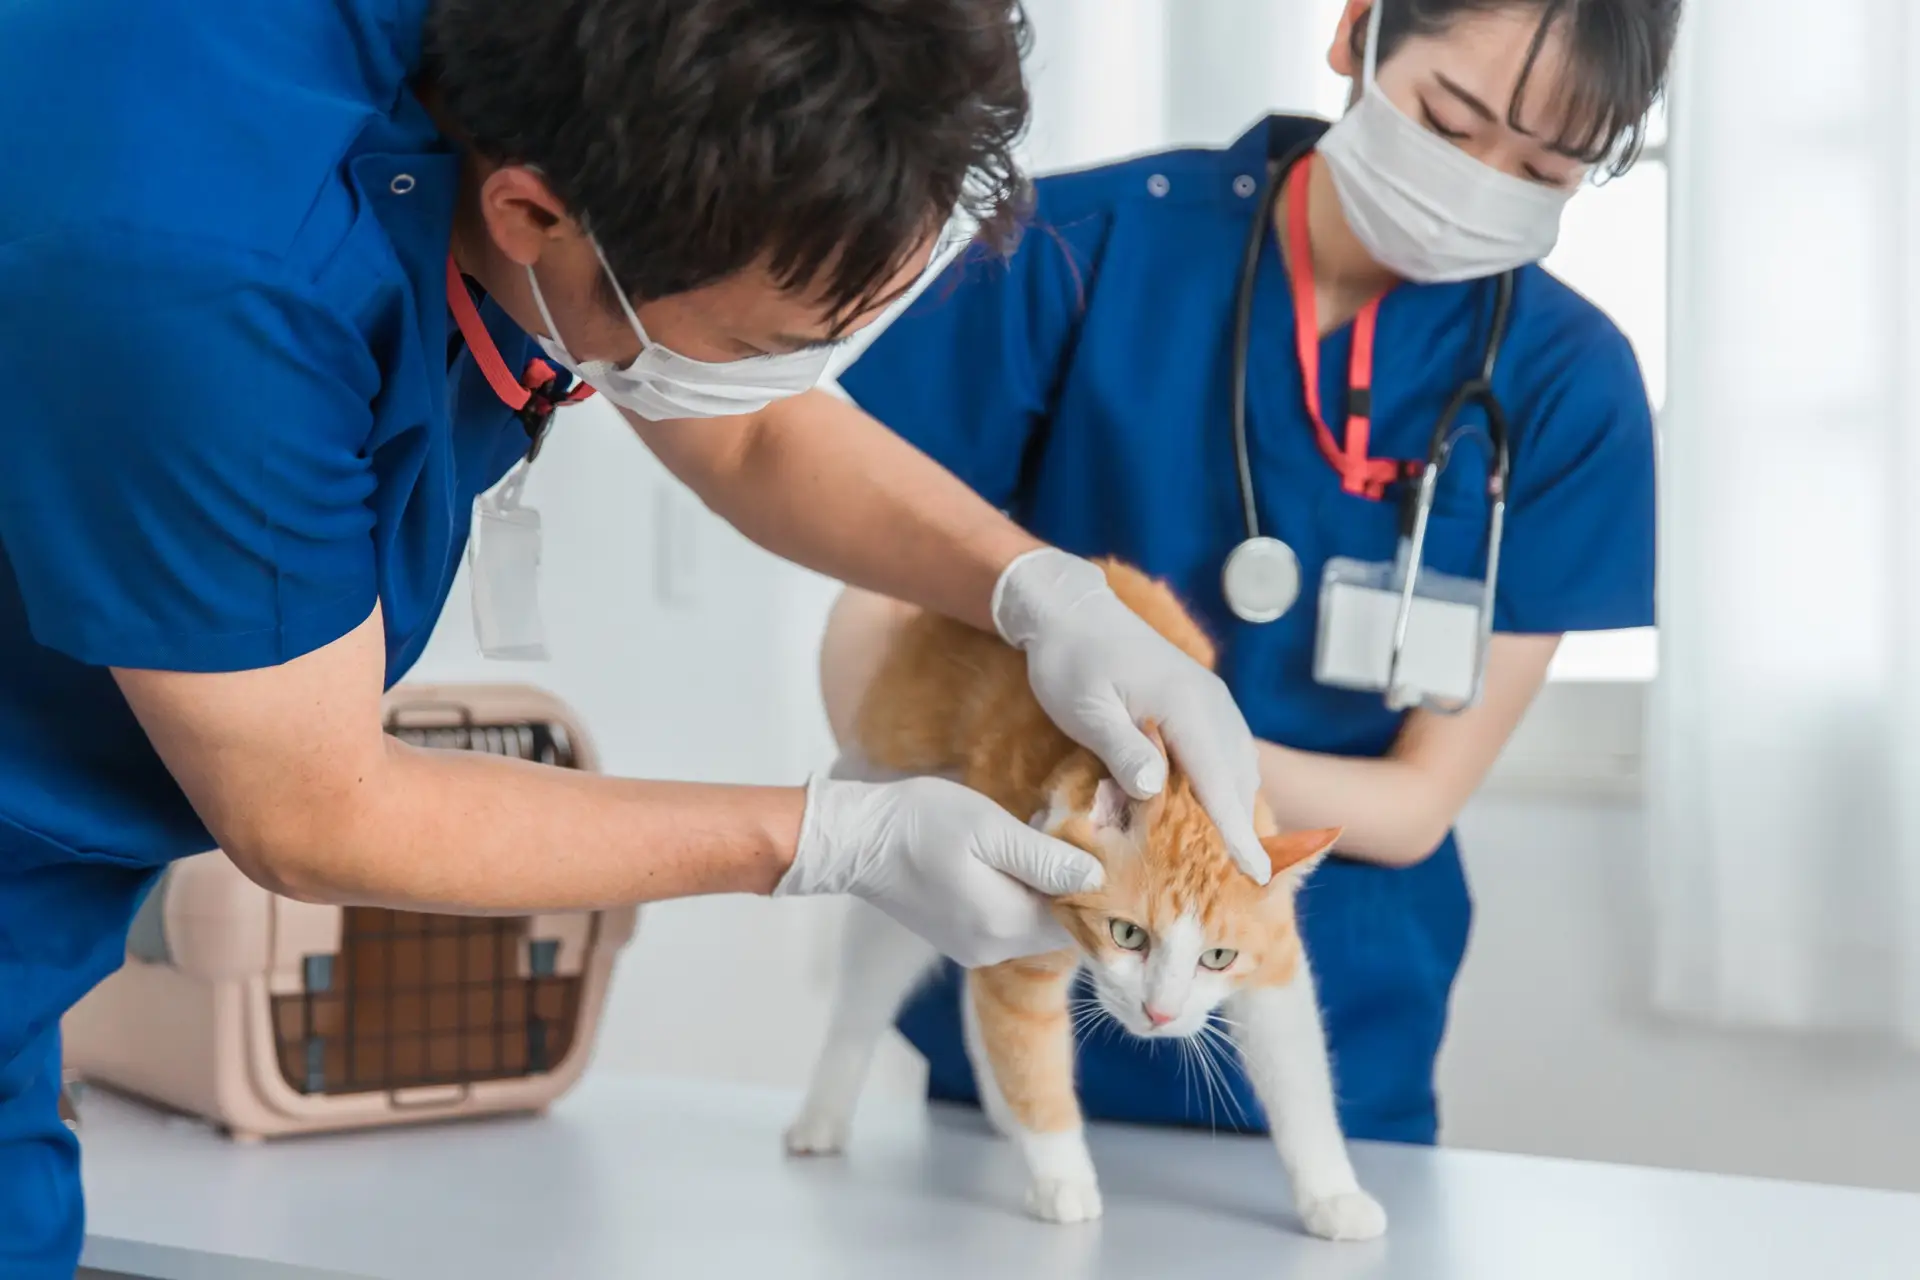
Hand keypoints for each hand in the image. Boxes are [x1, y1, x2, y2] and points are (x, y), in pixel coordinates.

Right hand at [775, 774, 1104, 967]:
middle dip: (1078, 891)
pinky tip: (1020, 861)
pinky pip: (1010, 925)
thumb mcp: (989, 828)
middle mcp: (991, 949)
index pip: (1080, 922)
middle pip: (1060, 928)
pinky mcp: (958, 939)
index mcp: (1004, 924)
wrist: (853, 840)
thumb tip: (1098, 879)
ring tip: (1055, 844)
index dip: (1102, 890)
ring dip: (1051, 893)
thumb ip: (1045, 858)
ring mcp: (973, 949)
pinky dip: (1025, 899)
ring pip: (1036, 927)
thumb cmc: (919, 822)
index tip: (1112, 851)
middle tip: (1088, 840)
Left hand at [992, 548, 1267, 882]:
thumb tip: (1156, 790)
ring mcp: (1213, 703)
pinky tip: (1212, 815)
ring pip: (1238, 769)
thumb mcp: (1087, 709)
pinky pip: (1228, 755)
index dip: (1236, 832)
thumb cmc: (1072, 661)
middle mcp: (1212, 705)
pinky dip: (1226, 787)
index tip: (1256, 873)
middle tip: (1241, 885)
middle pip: (1238, 780)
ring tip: (1231, 860)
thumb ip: (1122, 750)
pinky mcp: (1204, 706)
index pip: (1218, 781)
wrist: (1074, 612)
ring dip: (1236, 810)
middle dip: (1243, 830)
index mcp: (1186, 706)